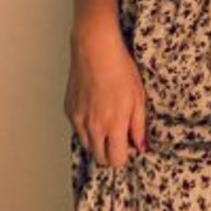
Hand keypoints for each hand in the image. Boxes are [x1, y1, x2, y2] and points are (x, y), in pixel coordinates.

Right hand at [64, 23, 146, 169]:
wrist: (95, 50)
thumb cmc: (120, 70)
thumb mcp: (138, 98)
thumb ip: (138, 127)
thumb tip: (141, 146)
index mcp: (113, 125)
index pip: (116, 161)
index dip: (124, 156)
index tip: (128, 145)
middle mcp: (93, 127)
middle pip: (99, 158)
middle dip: (110, 153)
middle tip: (118, 137)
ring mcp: (78, 120)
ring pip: (87, 146)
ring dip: (97, 141)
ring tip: (106, 122)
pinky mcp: (69, 111)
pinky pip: (78, 129)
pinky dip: (86, 127)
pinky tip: (95, 110)